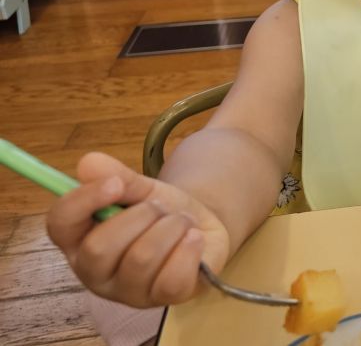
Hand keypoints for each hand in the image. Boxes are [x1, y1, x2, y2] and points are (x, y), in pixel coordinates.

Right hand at [47, 152, 230, 307]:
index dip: (84, 201)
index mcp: (78, 240)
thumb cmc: (159, 211)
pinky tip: (193, 238)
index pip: (60, 223)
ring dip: (170, 227)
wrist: (199, 227)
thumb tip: (88, 163)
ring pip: (141, 258)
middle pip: (100, 248)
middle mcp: (95, 273)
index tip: (116, 183)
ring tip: (180, 222)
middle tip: (160, 207)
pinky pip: (172, 278)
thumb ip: (118, 177)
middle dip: (140, 215)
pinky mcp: (164, 299)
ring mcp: (128, 292)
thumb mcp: (141, 188)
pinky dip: (189, 248)